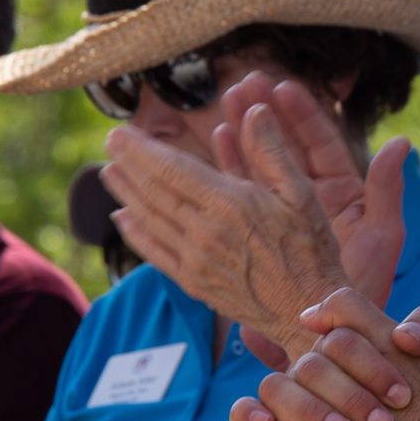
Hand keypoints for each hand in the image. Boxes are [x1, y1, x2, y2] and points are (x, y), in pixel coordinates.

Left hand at [103, 89, 350, 360]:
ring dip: (125, 193)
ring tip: (108, 172)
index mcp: (229, 204)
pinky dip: (134, 232)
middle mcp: (204, 231)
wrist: (307, 310)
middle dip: (127, 164)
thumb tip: (255, 110)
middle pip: (153, 191)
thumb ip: (273, 150)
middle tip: (110, 142)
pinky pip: (154, 253)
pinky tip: (122, 217)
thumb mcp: (301, 192)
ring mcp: (195, 260)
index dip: (141, 149)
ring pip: (148, 219)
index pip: (171, 169)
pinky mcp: (194, 282)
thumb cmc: (311, 249)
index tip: (120, 132)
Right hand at [214, 74, 409, 308]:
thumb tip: (402, 143)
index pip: (320, 143)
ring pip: (256, 168)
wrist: (330, 334)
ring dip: (237, 138)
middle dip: (262, 115)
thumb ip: (386, 191)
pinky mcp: (257, 235)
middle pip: (283, 147)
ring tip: (219, 107)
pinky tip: (205, 152)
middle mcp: (310, 200)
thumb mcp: (381, 238)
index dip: (301, 114)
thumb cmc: (362, 290)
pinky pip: (235, 199)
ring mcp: (281, 216)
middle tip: (242, 83)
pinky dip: (221, 176)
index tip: (282, 87)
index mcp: (342, 193)